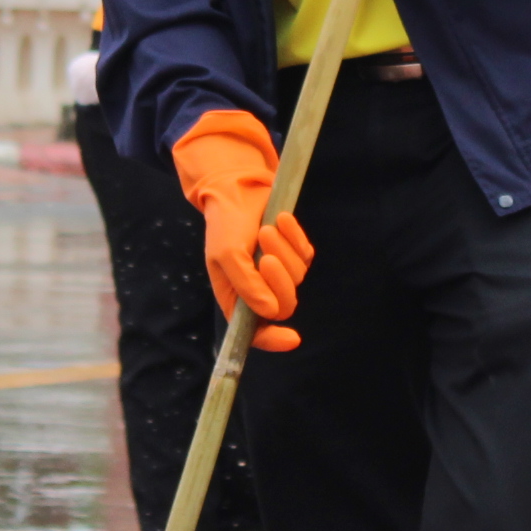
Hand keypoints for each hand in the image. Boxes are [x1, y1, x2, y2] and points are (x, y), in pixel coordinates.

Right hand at [170, 108, 314, 351]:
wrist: (237, 190)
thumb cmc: (225, 225)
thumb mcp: (226, 255)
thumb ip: (246, 285)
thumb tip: (270, 312)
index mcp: (237, 299)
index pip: (257, 332)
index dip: (273, 340)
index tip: (292, 338)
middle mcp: (260, 291)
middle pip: (284, 305)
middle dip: (279, 281)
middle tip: (266, 255)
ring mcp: (279, 273)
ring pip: (297, 277)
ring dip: (283, 250)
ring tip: (266, 229)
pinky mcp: (294, 253)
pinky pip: (305, 255)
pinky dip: (294, 237)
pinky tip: (281, 219)